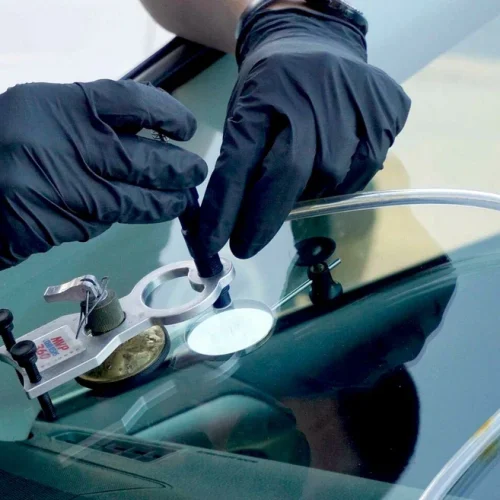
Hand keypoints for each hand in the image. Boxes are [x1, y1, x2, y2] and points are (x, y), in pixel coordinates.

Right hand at [0, 79, 206, 269]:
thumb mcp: (45, 116)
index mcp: (62, 106)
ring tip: (181, 201)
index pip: (133, 103)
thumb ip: (91, 122)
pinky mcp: (62, 225)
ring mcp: (65, 189)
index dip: (168, 115)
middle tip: (195, 173)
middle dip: (178, 169)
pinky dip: (118, 218)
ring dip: (164, 203)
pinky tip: (129, 213)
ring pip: (133, 200)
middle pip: (144, 159)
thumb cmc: (8, 145)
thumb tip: (148, 136)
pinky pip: (103, 222)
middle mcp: (67, 145)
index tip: (187, 128)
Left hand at [200, 8, 410, 257]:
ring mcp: (355, 101)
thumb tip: (240, 220)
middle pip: (290, 173)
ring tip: (301, 177)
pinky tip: (333, 161)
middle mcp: (311, 97)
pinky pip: (365, 168)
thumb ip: (246, 161)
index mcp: (264, 96)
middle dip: (265, 217)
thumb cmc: (271, 89)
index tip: (212, 244)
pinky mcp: (387, 108)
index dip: (226, 208)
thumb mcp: (245, 115)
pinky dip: (344, 179)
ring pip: (331, 179)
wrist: (315, 43)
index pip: (240, 161)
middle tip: (247, 242)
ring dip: (310, 192)